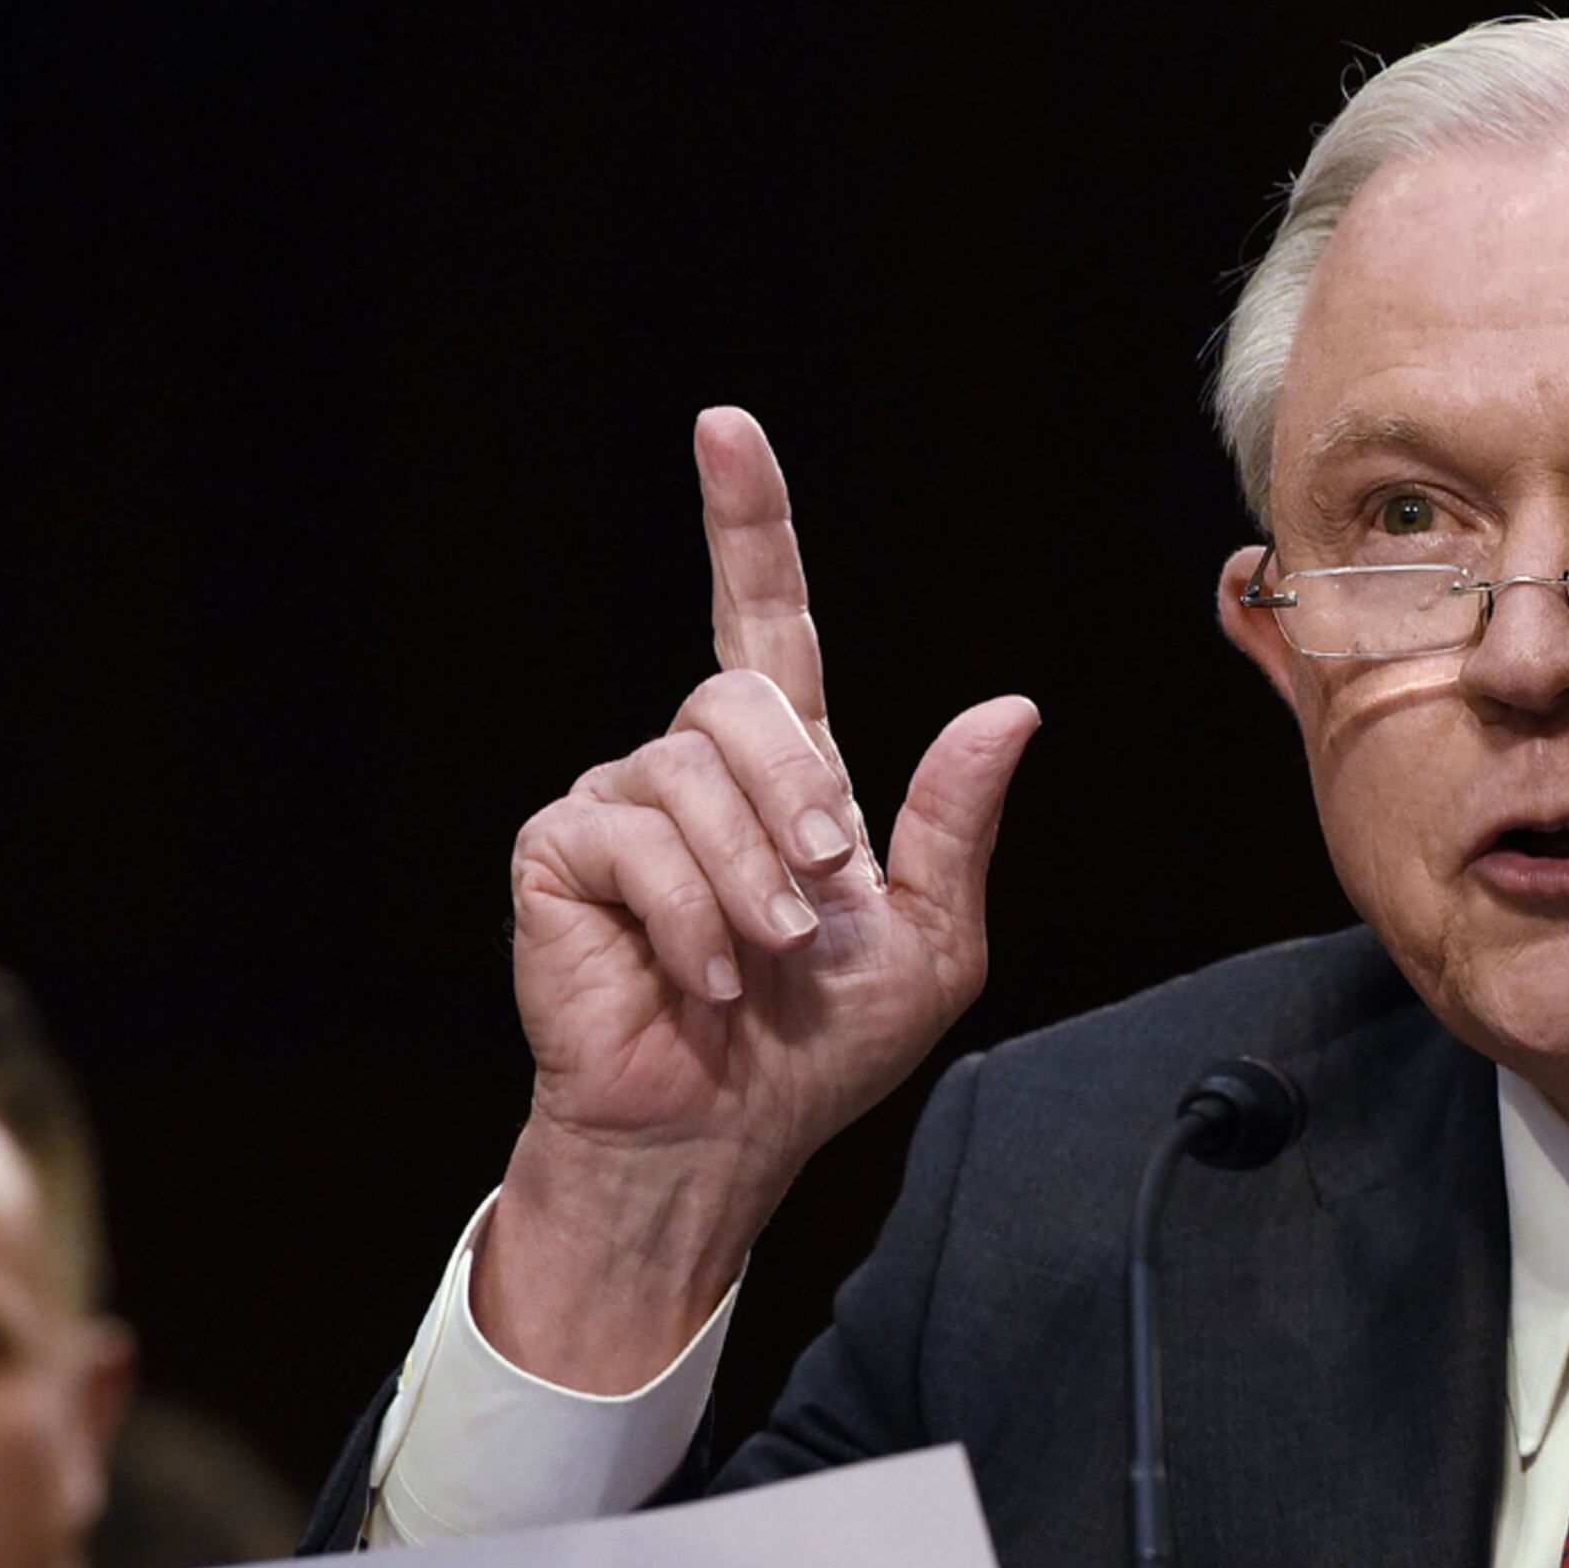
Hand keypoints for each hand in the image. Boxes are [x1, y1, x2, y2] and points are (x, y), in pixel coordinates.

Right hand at [481, 407, 1036, 1389]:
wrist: (723, 1137)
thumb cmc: (819, 1054)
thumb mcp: (930, 941)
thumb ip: (957, 822)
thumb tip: (1009, 706)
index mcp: (784, 770)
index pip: (764, 618)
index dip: (746, 522)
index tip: (725, 430)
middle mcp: (692, 767)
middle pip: (742, 695)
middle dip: (798, 800)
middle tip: (814, 907)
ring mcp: (617, 802)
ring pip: (693, 772)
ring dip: (750, 883)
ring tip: (756, 967)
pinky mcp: (560, 854)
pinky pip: (636, 841)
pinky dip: (690, 920)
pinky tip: (697, 981)